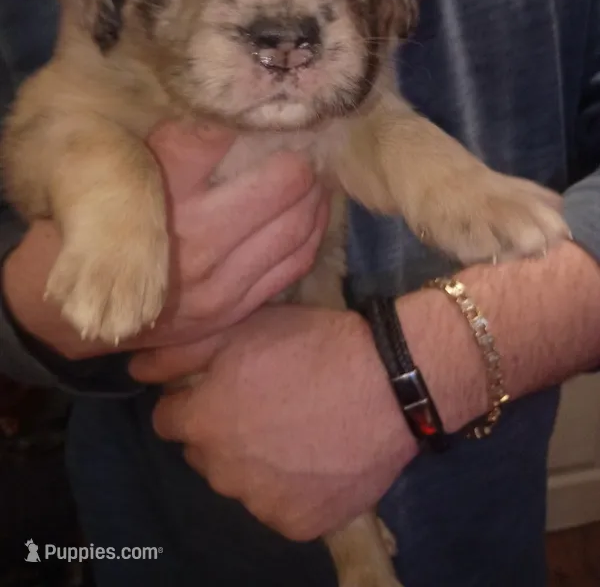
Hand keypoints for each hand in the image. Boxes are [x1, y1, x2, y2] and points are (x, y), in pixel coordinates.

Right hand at [2, 122, 328, 359]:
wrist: (86, 309)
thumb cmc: (110, 227)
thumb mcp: (128, 175)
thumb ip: (177, 145)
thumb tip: (235, 111)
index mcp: (160, 193)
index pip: (215, 137)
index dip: (248, 117)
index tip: (269, 106)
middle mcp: (192, 236)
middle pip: (281, 181)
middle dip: (300, 157)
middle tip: (308, 142)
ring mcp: (218, 281)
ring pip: (296, 224)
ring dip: (316, 192)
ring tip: (316, 173)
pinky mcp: (232, 309)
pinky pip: (294, 262)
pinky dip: (314, 230)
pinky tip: (314, 210)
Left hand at [131, 306, 416, 540]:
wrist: (387, 384)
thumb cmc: (311, 346)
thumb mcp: (242, 328)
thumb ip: (180, 351)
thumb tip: (135, 368)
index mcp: (202, 423)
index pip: (168, 420)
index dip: (194, 400)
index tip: (224, 387)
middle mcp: (222, 472)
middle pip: (204, 455)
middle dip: (222, 432)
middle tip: (264, 404)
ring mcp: (261, 504)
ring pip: (241, 483)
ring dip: (255, 462)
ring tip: (296, 430)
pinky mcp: (300, 525)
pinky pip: (279, 507)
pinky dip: (290, 488)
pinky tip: (317, 458)